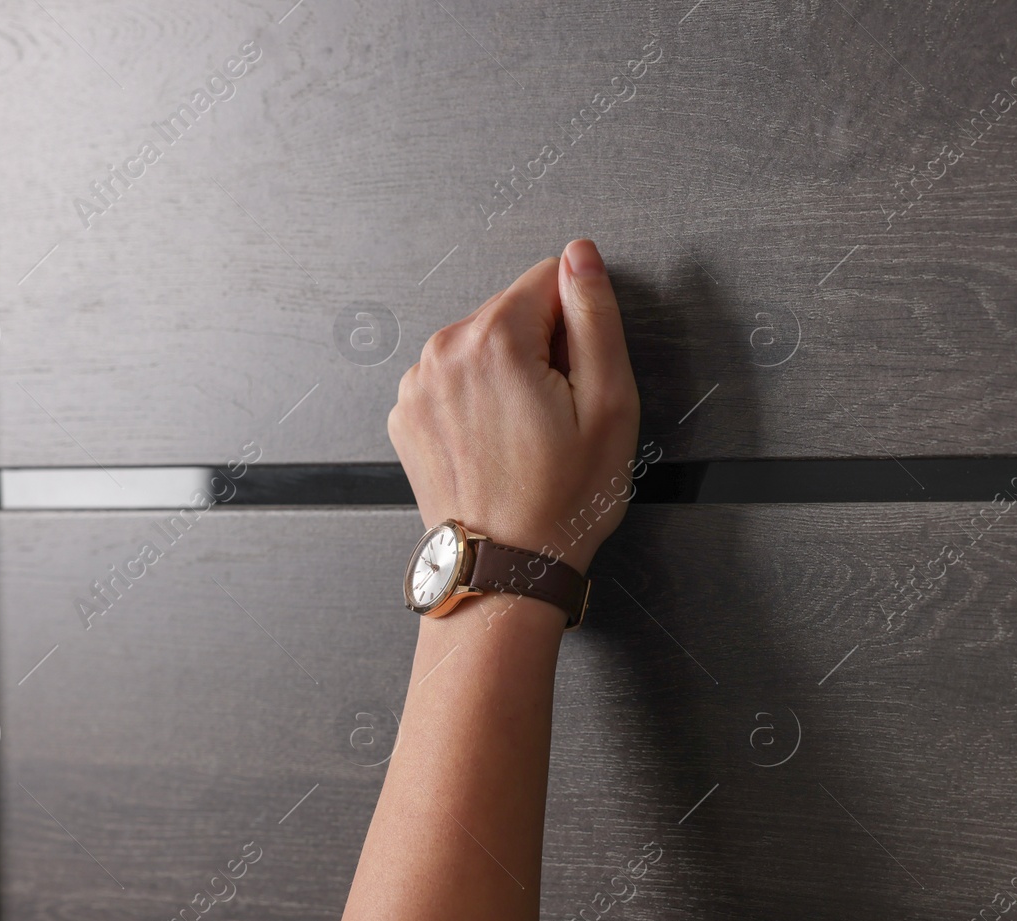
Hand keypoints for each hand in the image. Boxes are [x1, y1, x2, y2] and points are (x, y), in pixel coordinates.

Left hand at [388, 239, 639, 575]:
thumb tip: (581, 255)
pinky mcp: (407, 414)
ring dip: (507, 375)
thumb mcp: (609, 403)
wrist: (506, 569)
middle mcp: (443, 353)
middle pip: (512, 312)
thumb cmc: (561, 502)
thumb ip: (595, 315)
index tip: (576, 381)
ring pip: (482, 345)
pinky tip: (496, 444)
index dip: (577, 328)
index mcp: (494, 340)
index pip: (550, 278)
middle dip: (540, 350)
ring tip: (524, 437)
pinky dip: (477, 401)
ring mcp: (417, 385)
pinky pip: (454, 380)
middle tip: (555, 417)